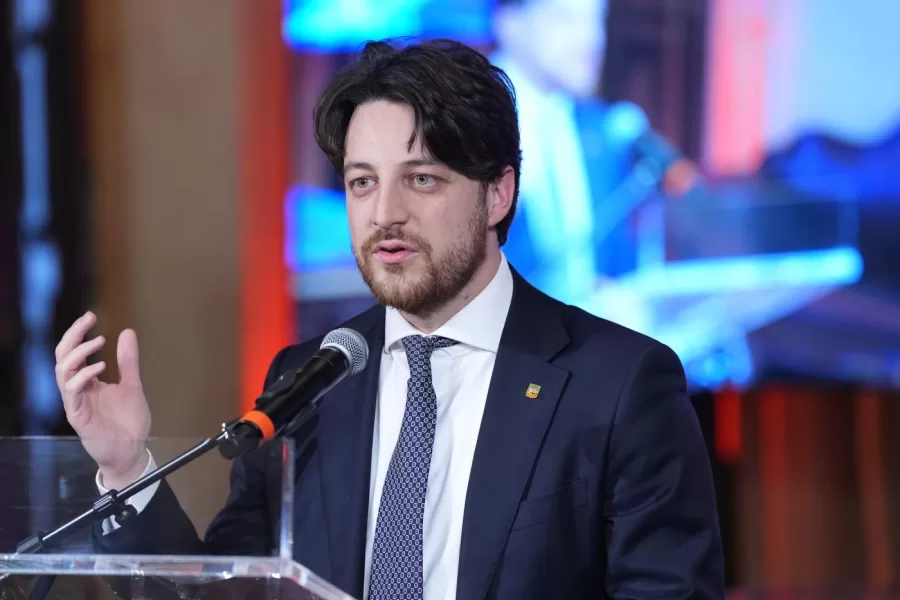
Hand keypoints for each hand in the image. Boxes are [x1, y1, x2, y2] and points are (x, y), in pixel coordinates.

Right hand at [55, 311, 151, 489]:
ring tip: (98, 342)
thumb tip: (127, 332)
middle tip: (88, 321)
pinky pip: (72, 392)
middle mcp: (78, 390)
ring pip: (62, 372)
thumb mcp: (133, 385)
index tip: (91, 316)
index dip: (79, 333)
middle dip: (72, 336)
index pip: (74, 352)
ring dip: (78, 354)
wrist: (132, 451)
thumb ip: (128, 361)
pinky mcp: (78, 416)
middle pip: (63, 357)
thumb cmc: (129, 422)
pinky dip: (83, 376)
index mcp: (88, 381)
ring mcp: (76, 402)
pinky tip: (100, 366)